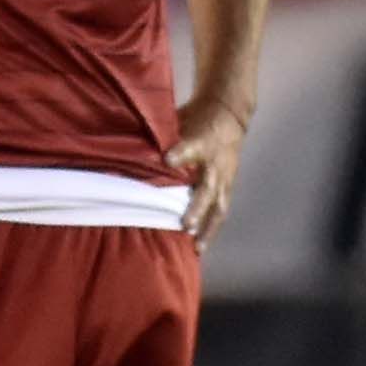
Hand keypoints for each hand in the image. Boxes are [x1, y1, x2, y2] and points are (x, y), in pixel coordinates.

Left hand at [167, 92, 249, 241]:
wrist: (227, 117)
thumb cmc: (197, 121)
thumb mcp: (180, 120)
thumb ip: (162, 137)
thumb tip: (139, 150)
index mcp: (201, 144)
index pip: (190, 149)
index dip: (179, 155)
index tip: (168, 160)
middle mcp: (215, 165)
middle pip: (206, 189)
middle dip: (196, 208)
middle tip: (185, 225)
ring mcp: (224, 179)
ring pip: (218, 207)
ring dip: (208, 228)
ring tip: (197, 248)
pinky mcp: (227, 189)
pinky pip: (220, 211)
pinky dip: (211, 229)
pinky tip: (199, 247)